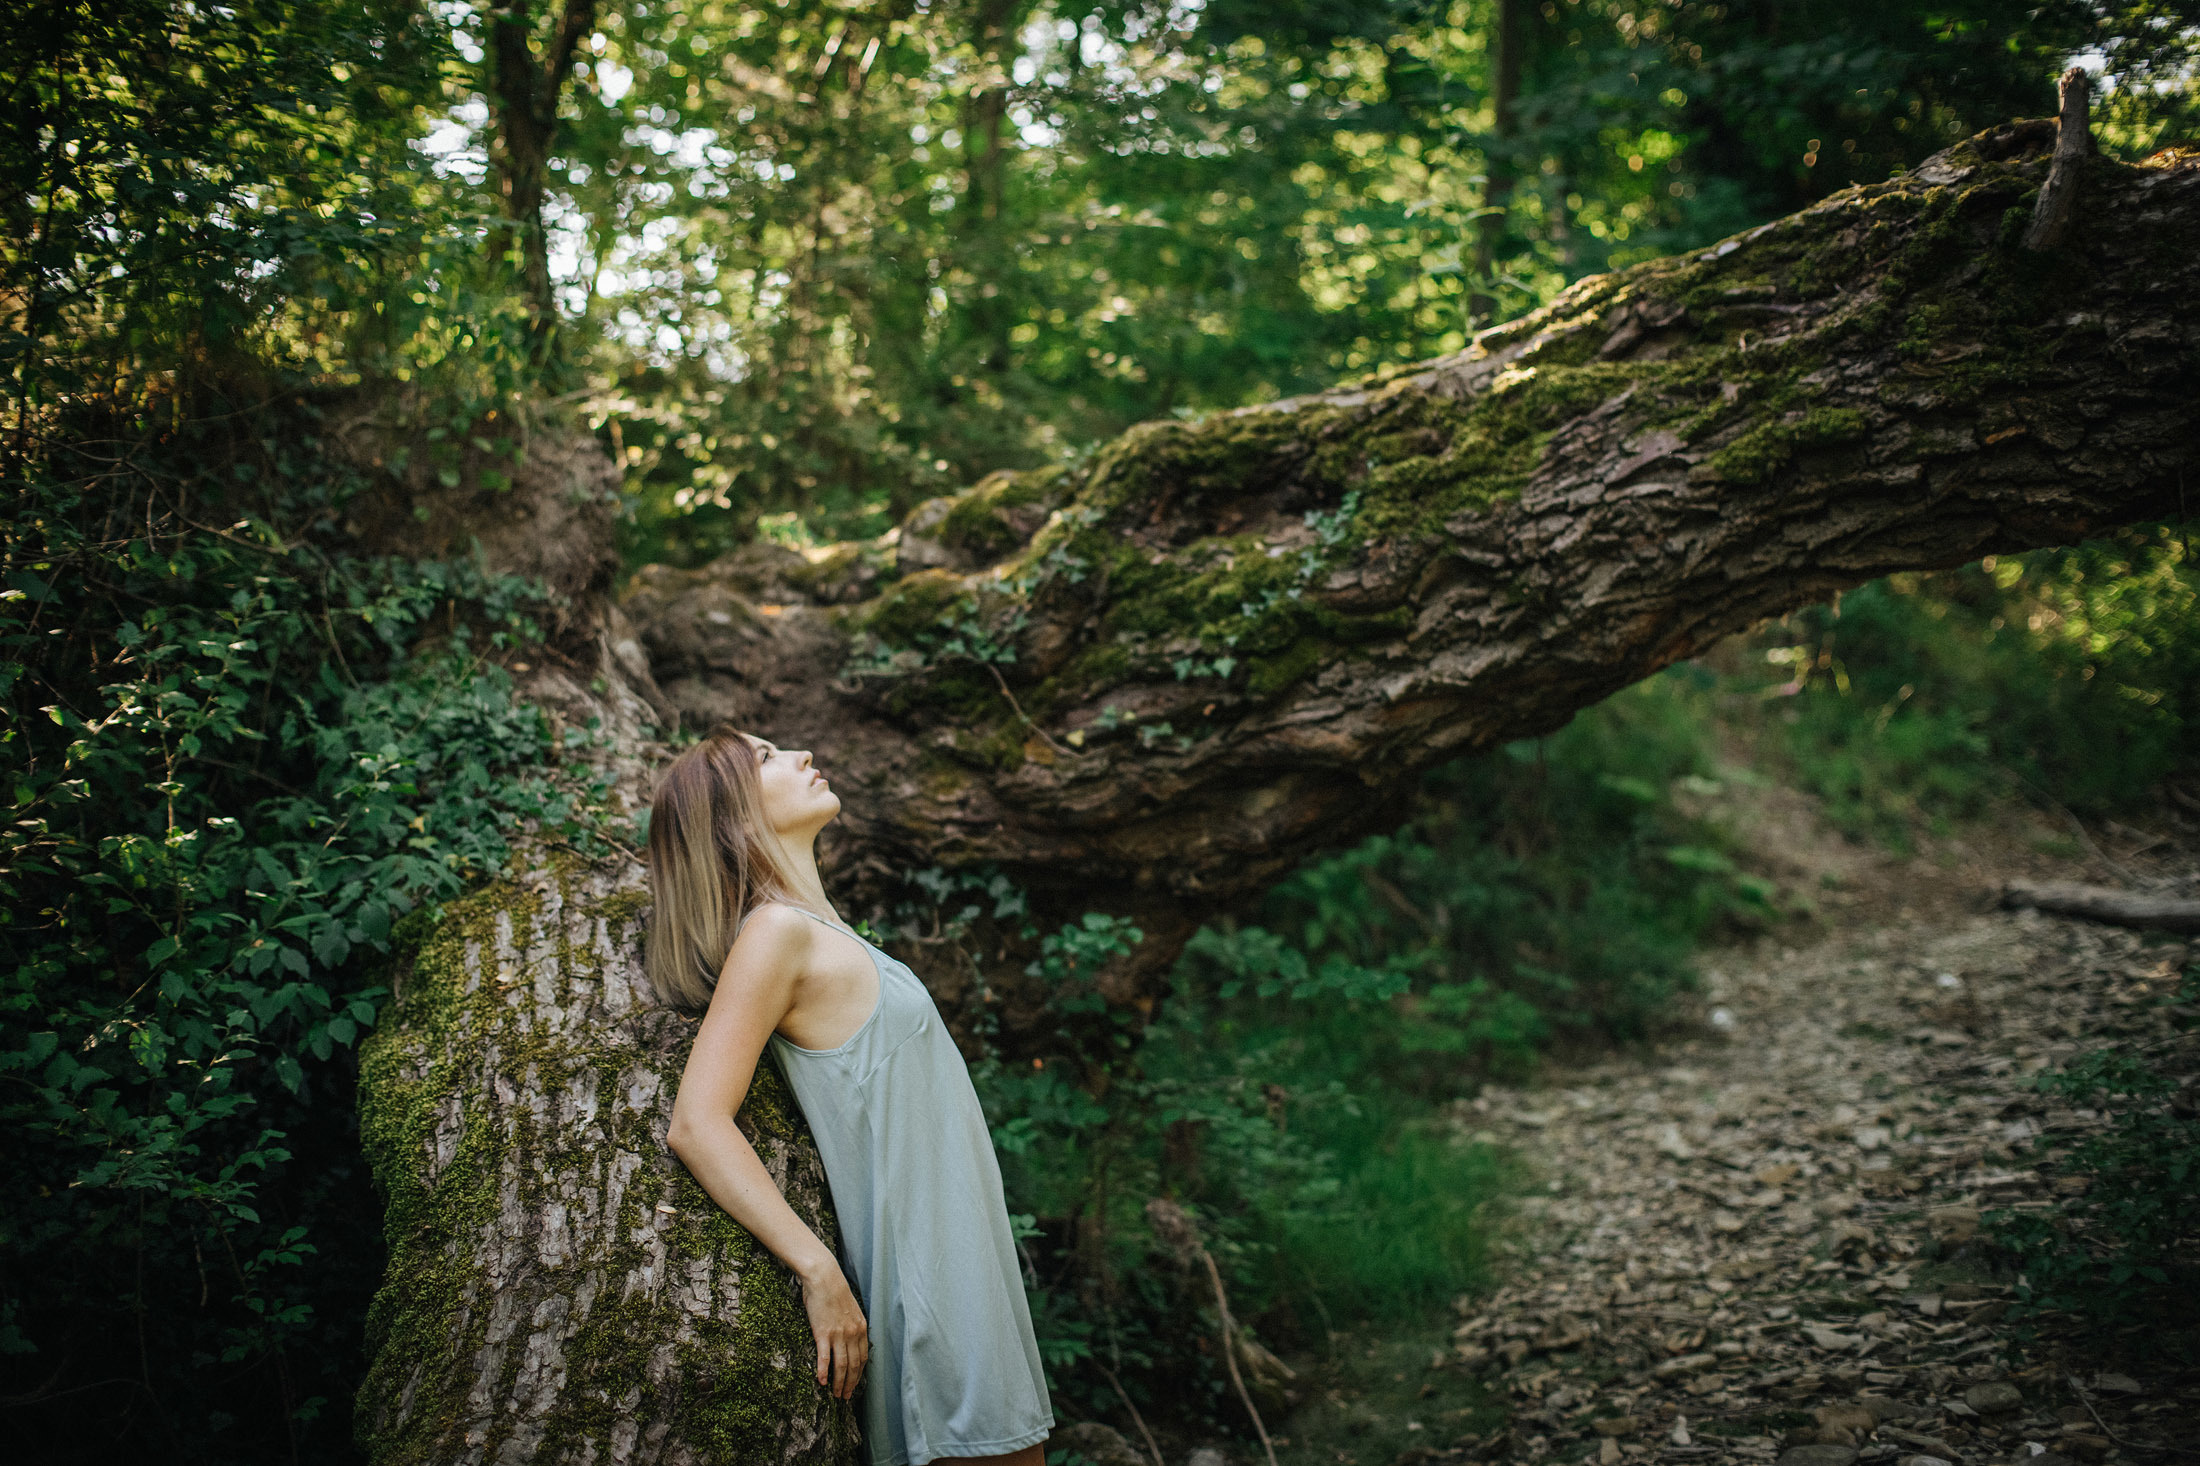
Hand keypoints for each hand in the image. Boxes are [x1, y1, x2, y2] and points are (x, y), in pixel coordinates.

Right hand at [800, 1263, 868, 1399]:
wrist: (824, 1277)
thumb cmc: (834, 1291)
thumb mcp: (851, 1309)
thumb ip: (852, 1326)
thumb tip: (850, 1340)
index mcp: (861, 1328)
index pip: (863, 1358)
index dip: (859, 1375)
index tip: (854, 1385)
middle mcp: (853, 1333)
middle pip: (854, 1365)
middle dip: (850, 1383)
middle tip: (844, 1397)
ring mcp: (838, 1334)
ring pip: (842, 1365)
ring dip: (839, 1383)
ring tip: (835, 1394)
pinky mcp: (823, 1333)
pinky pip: (825, 1357)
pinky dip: (824, 1371)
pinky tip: (821, 1382)